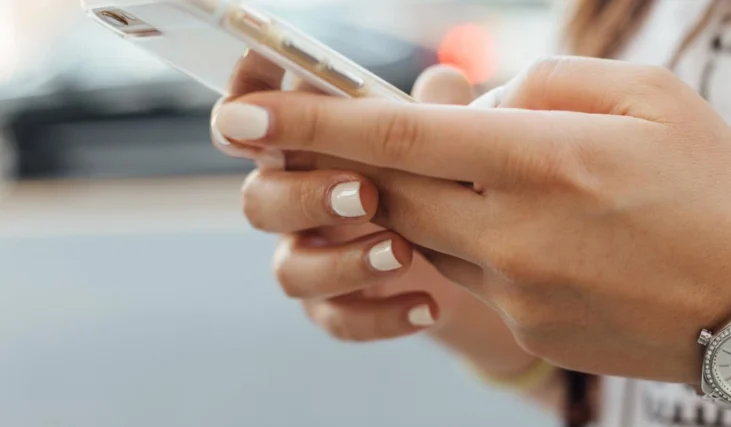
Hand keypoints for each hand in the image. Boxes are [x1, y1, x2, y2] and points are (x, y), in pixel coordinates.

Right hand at [213, 54, 538, 378]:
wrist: (474, 255)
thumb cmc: (442, 173)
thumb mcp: (446, 136)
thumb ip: (438, 108)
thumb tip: (444, 81)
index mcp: (306, 143)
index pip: (250, 122)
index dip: (241, 111)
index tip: (255, 111)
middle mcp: (295, 199)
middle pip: (260, 200)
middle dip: (306, 197)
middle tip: (366, 194)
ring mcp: (311, 256)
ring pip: (290, 270)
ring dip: (342, 263)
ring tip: (404, 253)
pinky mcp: (336, 305)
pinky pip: (337, 319)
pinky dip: (380, 316)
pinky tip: (428, 306)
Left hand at [213, 56, 730, 382]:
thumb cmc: (719, 185)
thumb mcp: (650, 95)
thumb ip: (545, 83)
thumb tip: (471, 100)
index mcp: (547, 159)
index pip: (399, 136)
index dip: (311, 122)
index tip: (242, 116)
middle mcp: (518, 232)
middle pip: (391, 191)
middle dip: (358, 161)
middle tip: (355, 137)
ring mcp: (520, 292)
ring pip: (428, 235)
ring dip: (434, 200)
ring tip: (504, 180)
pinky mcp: (529, 330)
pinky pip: (474, 276)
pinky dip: (482, 242)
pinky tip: (548, 233)